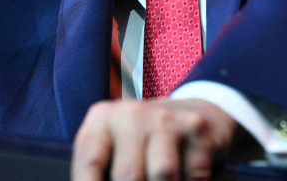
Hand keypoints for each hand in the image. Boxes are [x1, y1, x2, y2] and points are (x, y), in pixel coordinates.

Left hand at [72, 98, 238, 180]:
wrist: (193, 113)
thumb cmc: (143, 143)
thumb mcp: (115, 149)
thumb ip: (102, 175)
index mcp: (101, 121)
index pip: (89, 164)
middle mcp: (130, 115)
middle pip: (128, 176)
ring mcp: (166, 120)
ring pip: (163, 175)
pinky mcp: (197, 128)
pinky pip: (194, 175)